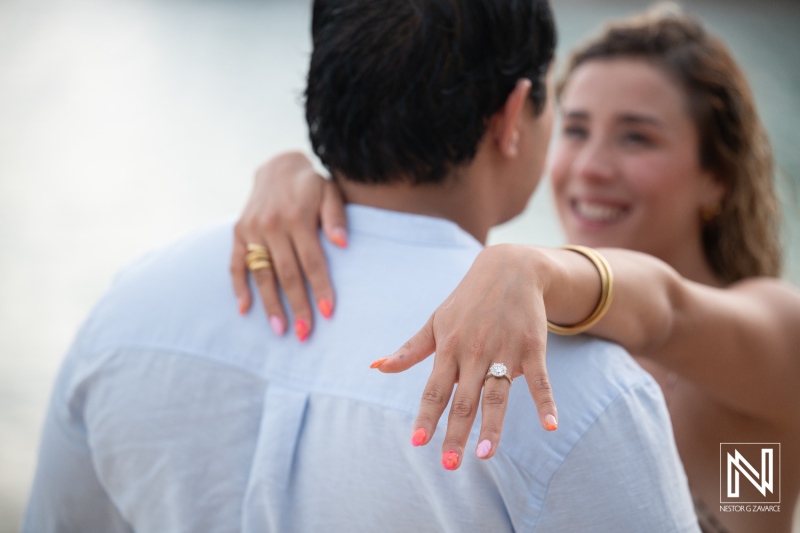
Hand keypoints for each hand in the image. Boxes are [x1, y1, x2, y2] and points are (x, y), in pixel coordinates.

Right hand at [231, 151, 347, 340]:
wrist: (278, 167)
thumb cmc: (311, 186)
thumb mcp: (330, 191)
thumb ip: (336, 217)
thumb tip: (343, 244)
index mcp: (297, 217)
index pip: (311, 260)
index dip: (320, 287)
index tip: (328, 312)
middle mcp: (271, 225)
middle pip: (286, 273)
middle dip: (297, 305)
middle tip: (304, 333)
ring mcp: (251, 229)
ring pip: (262, 274)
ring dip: (270, 305)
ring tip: (281, 329)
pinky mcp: (238, 232)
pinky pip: (236, 264)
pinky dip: (239, 288)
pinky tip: (245, 310)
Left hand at [373, 244, 557, 468]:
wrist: (510, 269)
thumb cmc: (467, 300)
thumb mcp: (436, 322)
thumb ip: (410, 350)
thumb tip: (376, 367)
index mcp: (449, 348)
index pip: (434, 390)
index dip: (426, 416)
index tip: (417, 442)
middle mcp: (474, 353)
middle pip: (464, 400)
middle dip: (455, 433)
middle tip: (448, 464)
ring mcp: (505, 351)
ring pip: (497, 395)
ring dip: (492, 426)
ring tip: (485, 455)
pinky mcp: (532, 348)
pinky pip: (540, 380)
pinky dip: (546, 402)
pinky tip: (550, 426)